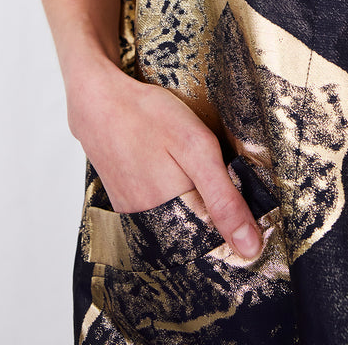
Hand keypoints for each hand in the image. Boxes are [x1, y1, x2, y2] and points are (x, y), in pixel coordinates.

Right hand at [66, 58, 263, 259]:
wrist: (98, 102)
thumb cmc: (147, 117)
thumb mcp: (197, 148)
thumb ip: (225, 199)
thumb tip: (250, 247)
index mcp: (174, 216)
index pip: (218, 238)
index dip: (233, 217)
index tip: (235, 189)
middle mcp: (150, 226)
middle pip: (195, 230)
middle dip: (210, 207)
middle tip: (204, 166)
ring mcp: (133, 215)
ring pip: (176, 219)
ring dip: (189, 198)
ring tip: (183, 164)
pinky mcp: (123, 203)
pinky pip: (157, 210)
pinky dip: (169, 193)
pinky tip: (167, 167)